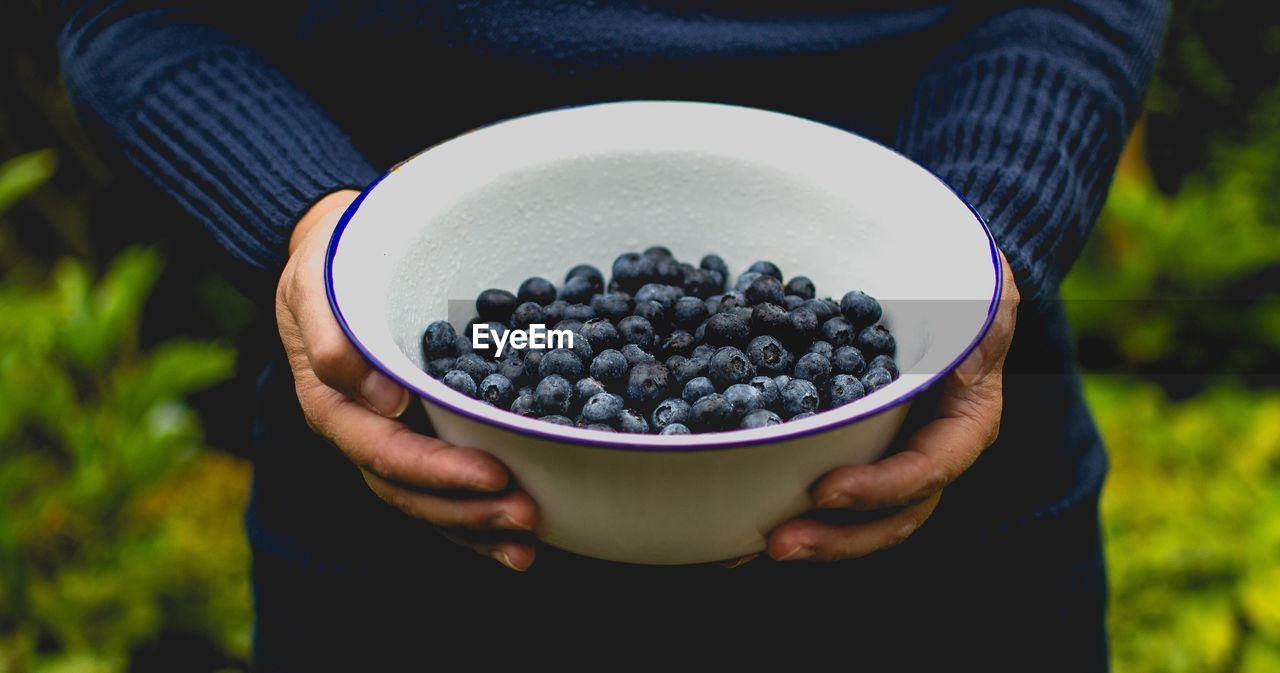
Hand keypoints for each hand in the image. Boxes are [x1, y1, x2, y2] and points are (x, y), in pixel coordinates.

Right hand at [276, 190, 538, 570]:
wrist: (340, 252)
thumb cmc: (331, 262)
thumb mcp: (316, 285)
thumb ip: (336, 339)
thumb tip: (383, 399)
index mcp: (333, 405)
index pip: (385, 453)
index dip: (438, 472)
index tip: (494, 475)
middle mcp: (361, 433)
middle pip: (410, 491)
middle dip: (468, 510)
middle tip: (528, 515)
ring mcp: (388, 440)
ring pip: (427, 503)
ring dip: (477, 528)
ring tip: (529, 543)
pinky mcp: (417, 437)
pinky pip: (443, 490)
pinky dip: (478, 517)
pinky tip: (517, 542)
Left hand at [765, 250, 1018, 561]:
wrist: (943, 284)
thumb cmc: (964, 283)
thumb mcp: (978, 290)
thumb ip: (970, 315)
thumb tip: (955, 333)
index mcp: (965, 421)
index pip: (930, 468)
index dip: (881, 487)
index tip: (826, 489)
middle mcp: (929, 451)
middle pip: (891, 516)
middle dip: (835, 537)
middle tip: (779, 542)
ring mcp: (889, 458)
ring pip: (856, 520)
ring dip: (805, 536)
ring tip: (745, 549)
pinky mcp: (851, 452)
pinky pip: (821, 491)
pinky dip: (782, 509)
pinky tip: (731, 525)